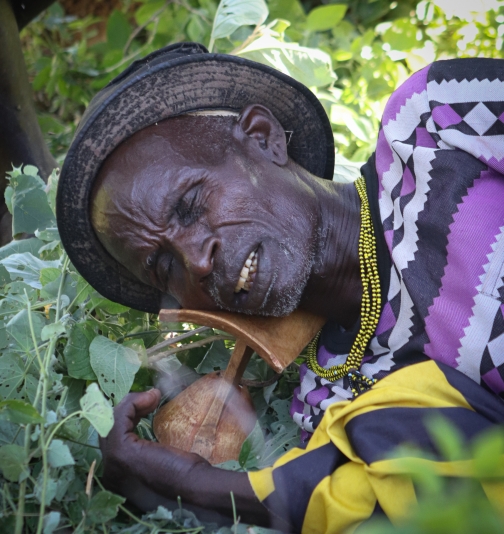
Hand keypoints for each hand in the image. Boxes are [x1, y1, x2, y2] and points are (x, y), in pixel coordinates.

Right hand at [99, 388, 271, 526]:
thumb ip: (150, 448)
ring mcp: (113, 462)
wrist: (195, 485)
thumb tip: (150, 423)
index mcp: (118, 475)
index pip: (112, 437)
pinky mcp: (121, 451)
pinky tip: (152, 397)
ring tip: (154, 397)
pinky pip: (119, 417)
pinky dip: (133, 402)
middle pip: (109, 427)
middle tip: (151, 399)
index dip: (128, 417)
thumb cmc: (187, 474)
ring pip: (111, 420)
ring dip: (132, 403)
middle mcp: (110, 472)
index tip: (150, 405)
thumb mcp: (163, 458)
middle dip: (128, 409)